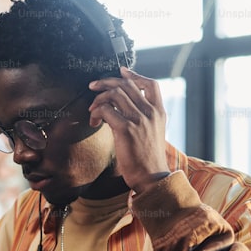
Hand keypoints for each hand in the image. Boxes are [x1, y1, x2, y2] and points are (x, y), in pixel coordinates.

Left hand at [88, 67, 170, 191]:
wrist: (151, 178)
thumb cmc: (147, 159)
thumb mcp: (152, 134)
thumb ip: (141, 118)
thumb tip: (119, 109)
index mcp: (159, 112)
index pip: (151, 84)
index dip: (134, 75)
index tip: (120, 72)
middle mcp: (151, 113)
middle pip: (127, 85)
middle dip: (106, 82)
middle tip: (93, 86)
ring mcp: (139, 120)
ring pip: (115, 94)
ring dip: (99, 99)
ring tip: (92, 110)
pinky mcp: (126, 129)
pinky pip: (106, 110)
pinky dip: (96, 112)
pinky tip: (94, 121)